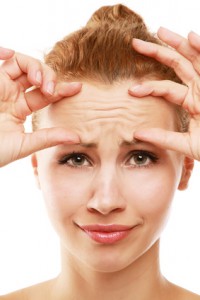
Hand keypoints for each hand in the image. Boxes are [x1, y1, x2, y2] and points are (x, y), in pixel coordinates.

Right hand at [0, 47, 81, 166]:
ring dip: (34, 66)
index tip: (77, 88)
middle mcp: (10, 94)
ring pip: (19, 63)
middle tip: (51, 89)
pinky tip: (8, 54)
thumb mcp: (24, 145)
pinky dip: (1, 51)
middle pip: (35, 75)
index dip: (61, 89)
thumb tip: (77, 137)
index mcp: (20, 109)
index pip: (45, 94)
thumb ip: (49, 138)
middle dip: (48, 76)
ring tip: (39, 80)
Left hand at [129, 27, 199, 160]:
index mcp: (191, 102)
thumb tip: (136, 134)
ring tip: (160, 31)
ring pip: (193, 58)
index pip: (166, 88)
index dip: (148, 87)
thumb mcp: (186, 144)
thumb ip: (163, 138)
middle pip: (177, 65)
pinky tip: (191, 37)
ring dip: (178, 43)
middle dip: (157, 52)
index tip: (131, 90)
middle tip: (135, 43)